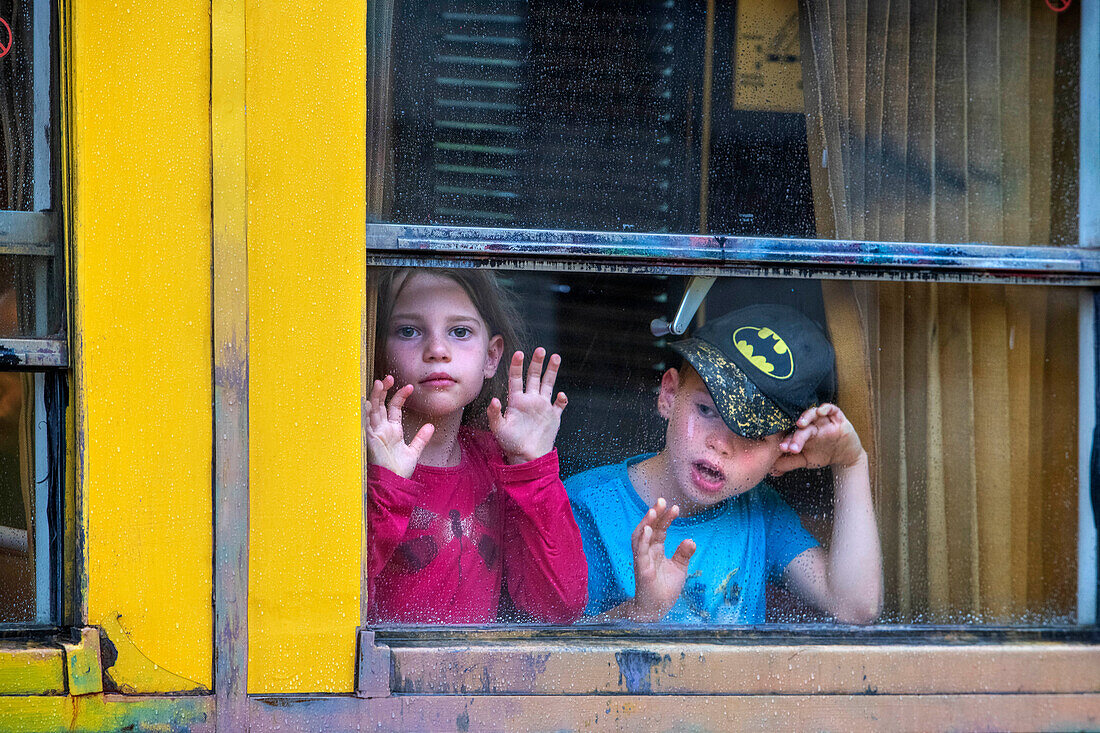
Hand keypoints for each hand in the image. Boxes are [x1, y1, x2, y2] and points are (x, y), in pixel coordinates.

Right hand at [365, 375, 434, 478]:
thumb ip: (421, 439)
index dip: (400, 396)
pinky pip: (365, 423)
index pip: (393, 408)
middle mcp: (382, 430)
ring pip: (372, 410)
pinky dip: (365, 412)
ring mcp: (374, 433)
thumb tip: (431, 425)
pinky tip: (368, 400)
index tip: (410, 386)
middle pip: (380, 405)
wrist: (392, 485)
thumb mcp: (413, 452)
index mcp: (392, 431)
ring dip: (375, 396)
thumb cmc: (399, 471)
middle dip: (384, 390)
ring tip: (379, 382)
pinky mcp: (368, 440)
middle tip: (389, 377)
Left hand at [488, 348, 567, 463]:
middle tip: (541, 349)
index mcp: (516, 401)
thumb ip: (495, 414)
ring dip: (551, 371)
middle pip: (534, 376)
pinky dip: (562, 399)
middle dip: (537, 362)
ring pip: (548, 384)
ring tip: (556, 357)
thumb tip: (494, 400)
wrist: (527, 458)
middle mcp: (530, 400)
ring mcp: (543, 407)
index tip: (519, 353)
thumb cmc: (510, 444)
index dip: (517, 365)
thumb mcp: (498, 429)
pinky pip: (559, 404)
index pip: (516, 378)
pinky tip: (561, 395)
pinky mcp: (553, 416)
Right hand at [629, 498, 695, 621]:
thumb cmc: (665, 588)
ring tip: (653, 511)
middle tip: (662, 500)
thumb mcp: (679, 568)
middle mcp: (647, 552)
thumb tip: (691, 539)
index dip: (665, 518)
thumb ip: (684, 553)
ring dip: (646, 523)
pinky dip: (643, 540)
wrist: (656, 609)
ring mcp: (643, 560)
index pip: (659, 529)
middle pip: (648, 528)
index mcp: (656, 550)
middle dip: (654, 514)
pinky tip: (648, 530)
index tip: (675, 507)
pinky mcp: (642, 570)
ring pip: (640, 537)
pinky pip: (640, 553)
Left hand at [772, 403, 864, 474]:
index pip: (791, 435)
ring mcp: (824, 421)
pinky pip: (831, 409)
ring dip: (806, 417)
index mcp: (801, 434)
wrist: (846, 455)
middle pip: (801, 427)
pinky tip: (820, 411)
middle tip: (790, 447)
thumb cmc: (822, 454)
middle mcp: (811, 425)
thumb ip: (788, 463)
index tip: (781, 449)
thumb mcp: (805, 461)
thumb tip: (770, 469)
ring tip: (800, 424)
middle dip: (795, 436)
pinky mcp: (838, 418)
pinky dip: (826, 408)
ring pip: (813, 414)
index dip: (786, 441)